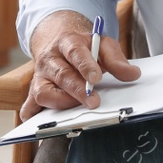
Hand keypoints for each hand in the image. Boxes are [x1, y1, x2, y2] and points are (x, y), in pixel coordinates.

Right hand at [20, 11, 140, 120]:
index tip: (96, 78)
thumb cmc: (84, 47)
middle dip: (77, 90)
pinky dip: (32, 113)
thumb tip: (133, 75)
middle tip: (93, 102)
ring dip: (60, 102)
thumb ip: (117, 60)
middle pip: (61, 75)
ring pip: (43, 91)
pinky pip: (29, 104)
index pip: (75, 52)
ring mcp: (40, 75)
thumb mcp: (103, 45)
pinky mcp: (35, 90)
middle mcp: (50, 58)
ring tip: (76, 108)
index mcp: (67, 42)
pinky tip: (42, 122)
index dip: (85, 66)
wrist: (59, 40)